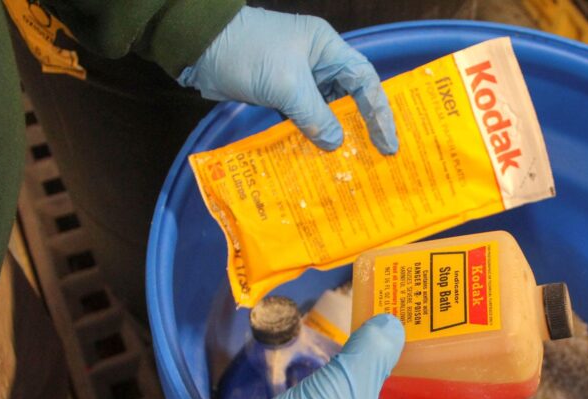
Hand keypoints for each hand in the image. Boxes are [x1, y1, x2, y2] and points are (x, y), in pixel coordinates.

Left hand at [178, 7, 397, 153]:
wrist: (200, 46)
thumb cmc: (248, 53)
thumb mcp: (286, 85)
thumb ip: (315, 116)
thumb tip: (336, 145)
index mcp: (327, 48)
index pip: (365, 80)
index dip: (380, 112)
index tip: (388, 143)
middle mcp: (318, 61)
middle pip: (350, 97)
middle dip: (363, 126)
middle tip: (377, 157)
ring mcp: (298, 77)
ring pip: (327, 110)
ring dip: (336, 135)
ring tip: (351, 163)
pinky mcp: (280, 93)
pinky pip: (304, 117)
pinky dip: (312, 135)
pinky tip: (320, 157)